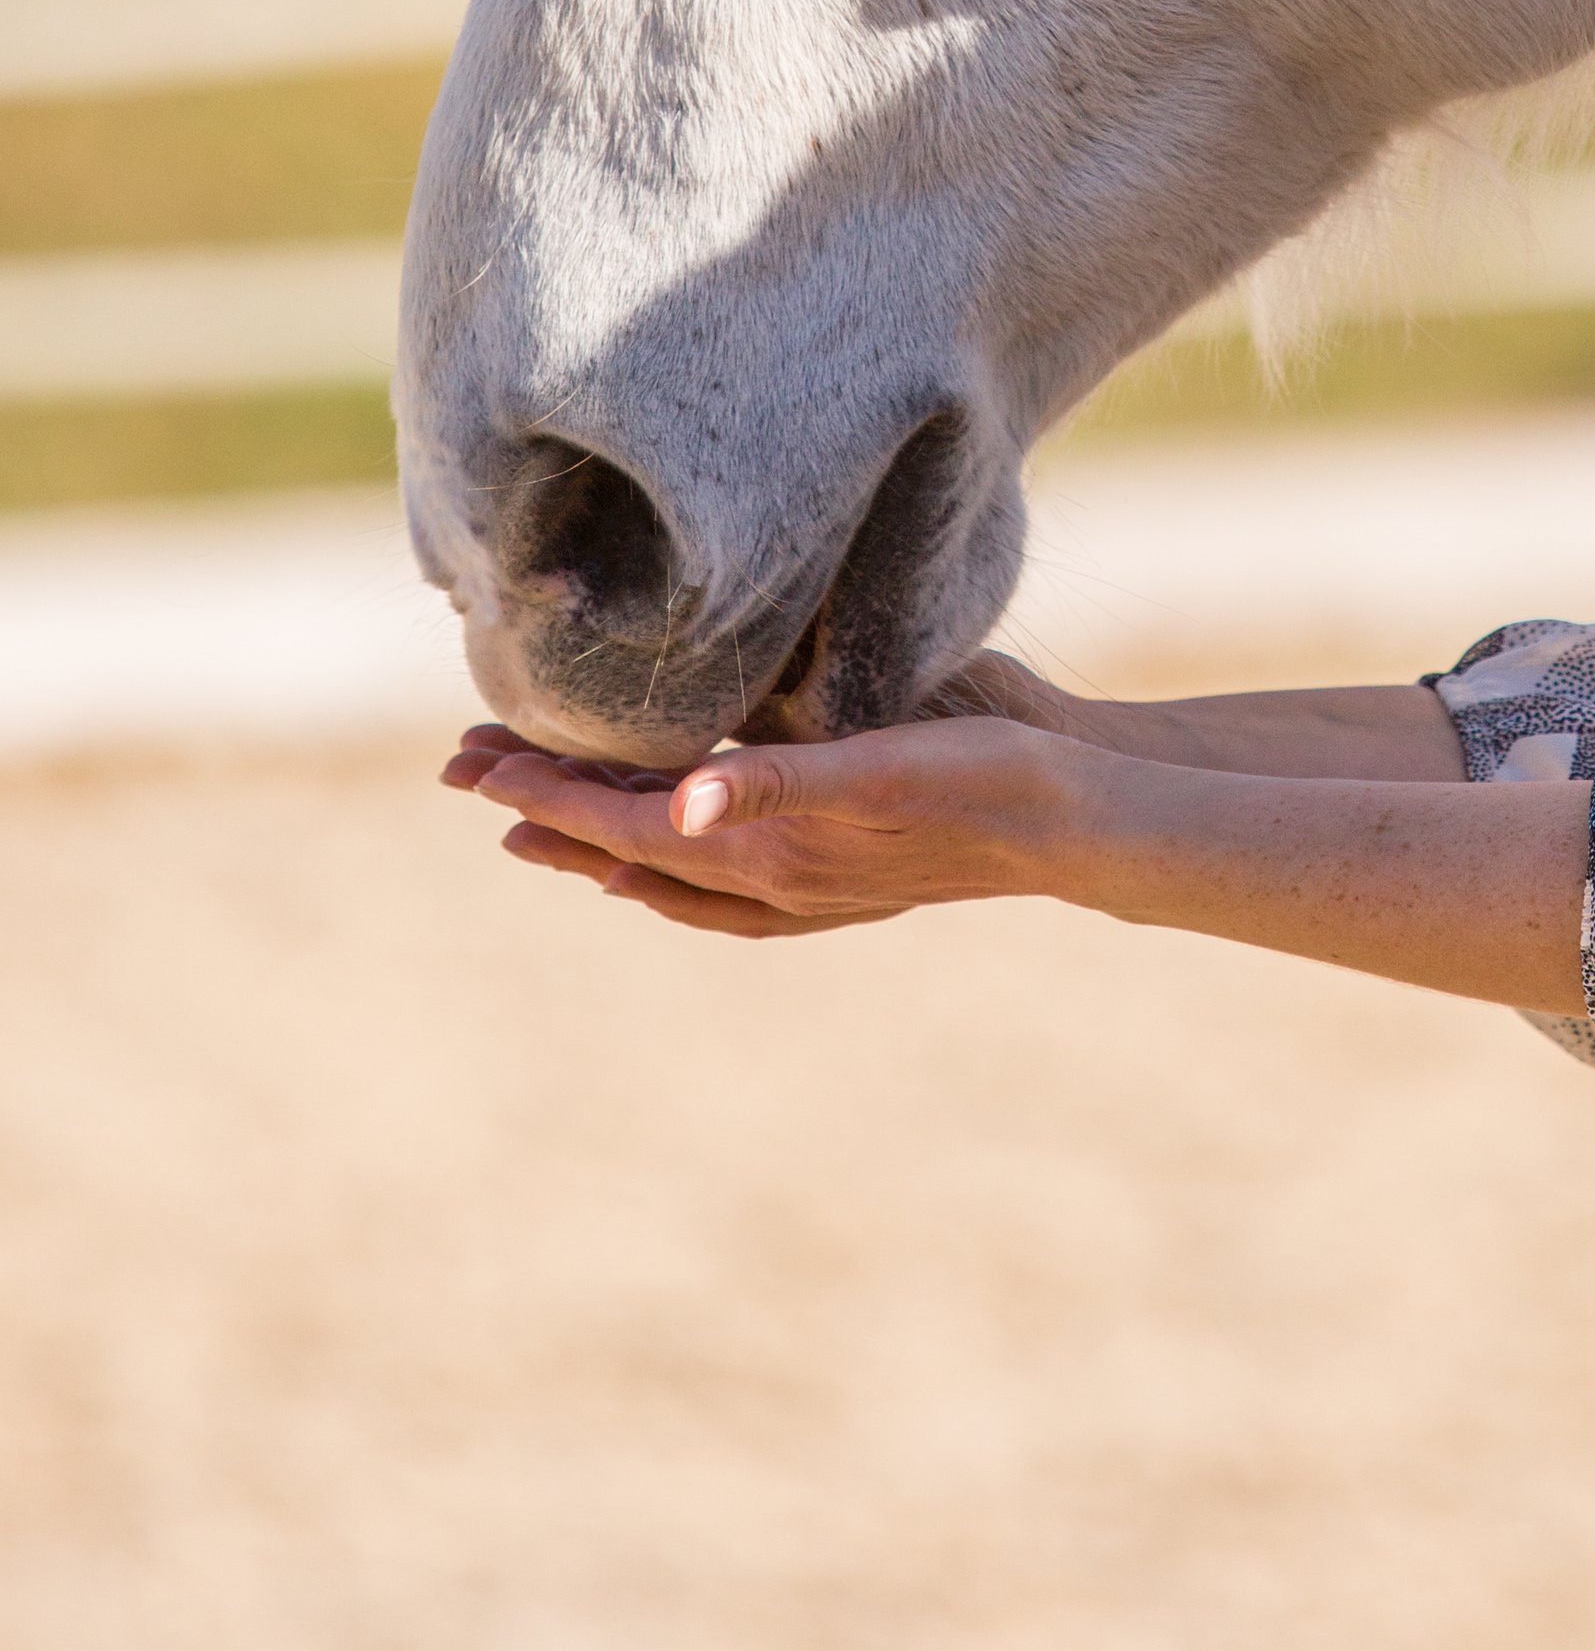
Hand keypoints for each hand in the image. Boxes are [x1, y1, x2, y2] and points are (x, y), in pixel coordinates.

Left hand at [437, 706, 1085, 939]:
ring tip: (536, 822)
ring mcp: (803, 889)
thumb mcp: (880, 764)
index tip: (474, 761)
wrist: (1070, 824)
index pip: (626, 819)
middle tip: (468, 772)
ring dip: (596, 843)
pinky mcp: (836, 880)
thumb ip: (778, 781)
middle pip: (629, 849)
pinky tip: (670, 857)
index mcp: (769, 845)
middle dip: (546, 810)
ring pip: (669, 874)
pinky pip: (721, 890)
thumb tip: (680, 802)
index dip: (546, 789)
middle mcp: (772, 879)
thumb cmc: (982, 776)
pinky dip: (669, 871)